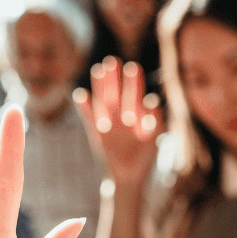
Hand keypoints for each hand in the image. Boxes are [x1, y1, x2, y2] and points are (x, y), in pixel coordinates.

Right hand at [74, 57, 161, 187]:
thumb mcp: (153, 138)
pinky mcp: (95, 131)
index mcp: (135, 112)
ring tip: (99, 70)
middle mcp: (119, 113)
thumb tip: (153, 99)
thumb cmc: (144, 156)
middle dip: (114, 77)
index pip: (133, 92)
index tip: (133, 68)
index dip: (133, 81)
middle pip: (116, 91)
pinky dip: (84, 106)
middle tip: (112, 61)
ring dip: (100, 85)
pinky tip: (81, 94)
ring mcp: (106, 120)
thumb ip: (155, 120)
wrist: (129, 176)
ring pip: (102, 99)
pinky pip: (88, 116)